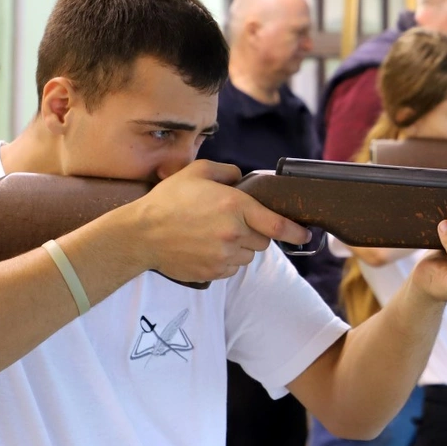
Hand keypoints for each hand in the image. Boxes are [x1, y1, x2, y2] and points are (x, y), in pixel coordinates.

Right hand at [126, 160, 310, 282]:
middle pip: (264, 242)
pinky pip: (232, 269)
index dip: (297, 233)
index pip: (278, 226)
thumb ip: (227, 172)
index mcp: (235, 207)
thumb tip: (243, 179)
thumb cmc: (168, 201)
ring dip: (240, 248)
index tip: (306, 235)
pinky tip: (206, 248)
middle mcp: (234, 234)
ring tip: (214, 235)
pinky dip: (226, 260)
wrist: (141, 234)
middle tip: (233, 224)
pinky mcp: (214, 273)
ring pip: (248, 256)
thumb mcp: (197, 172)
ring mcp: (224, 257)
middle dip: (256, 233)